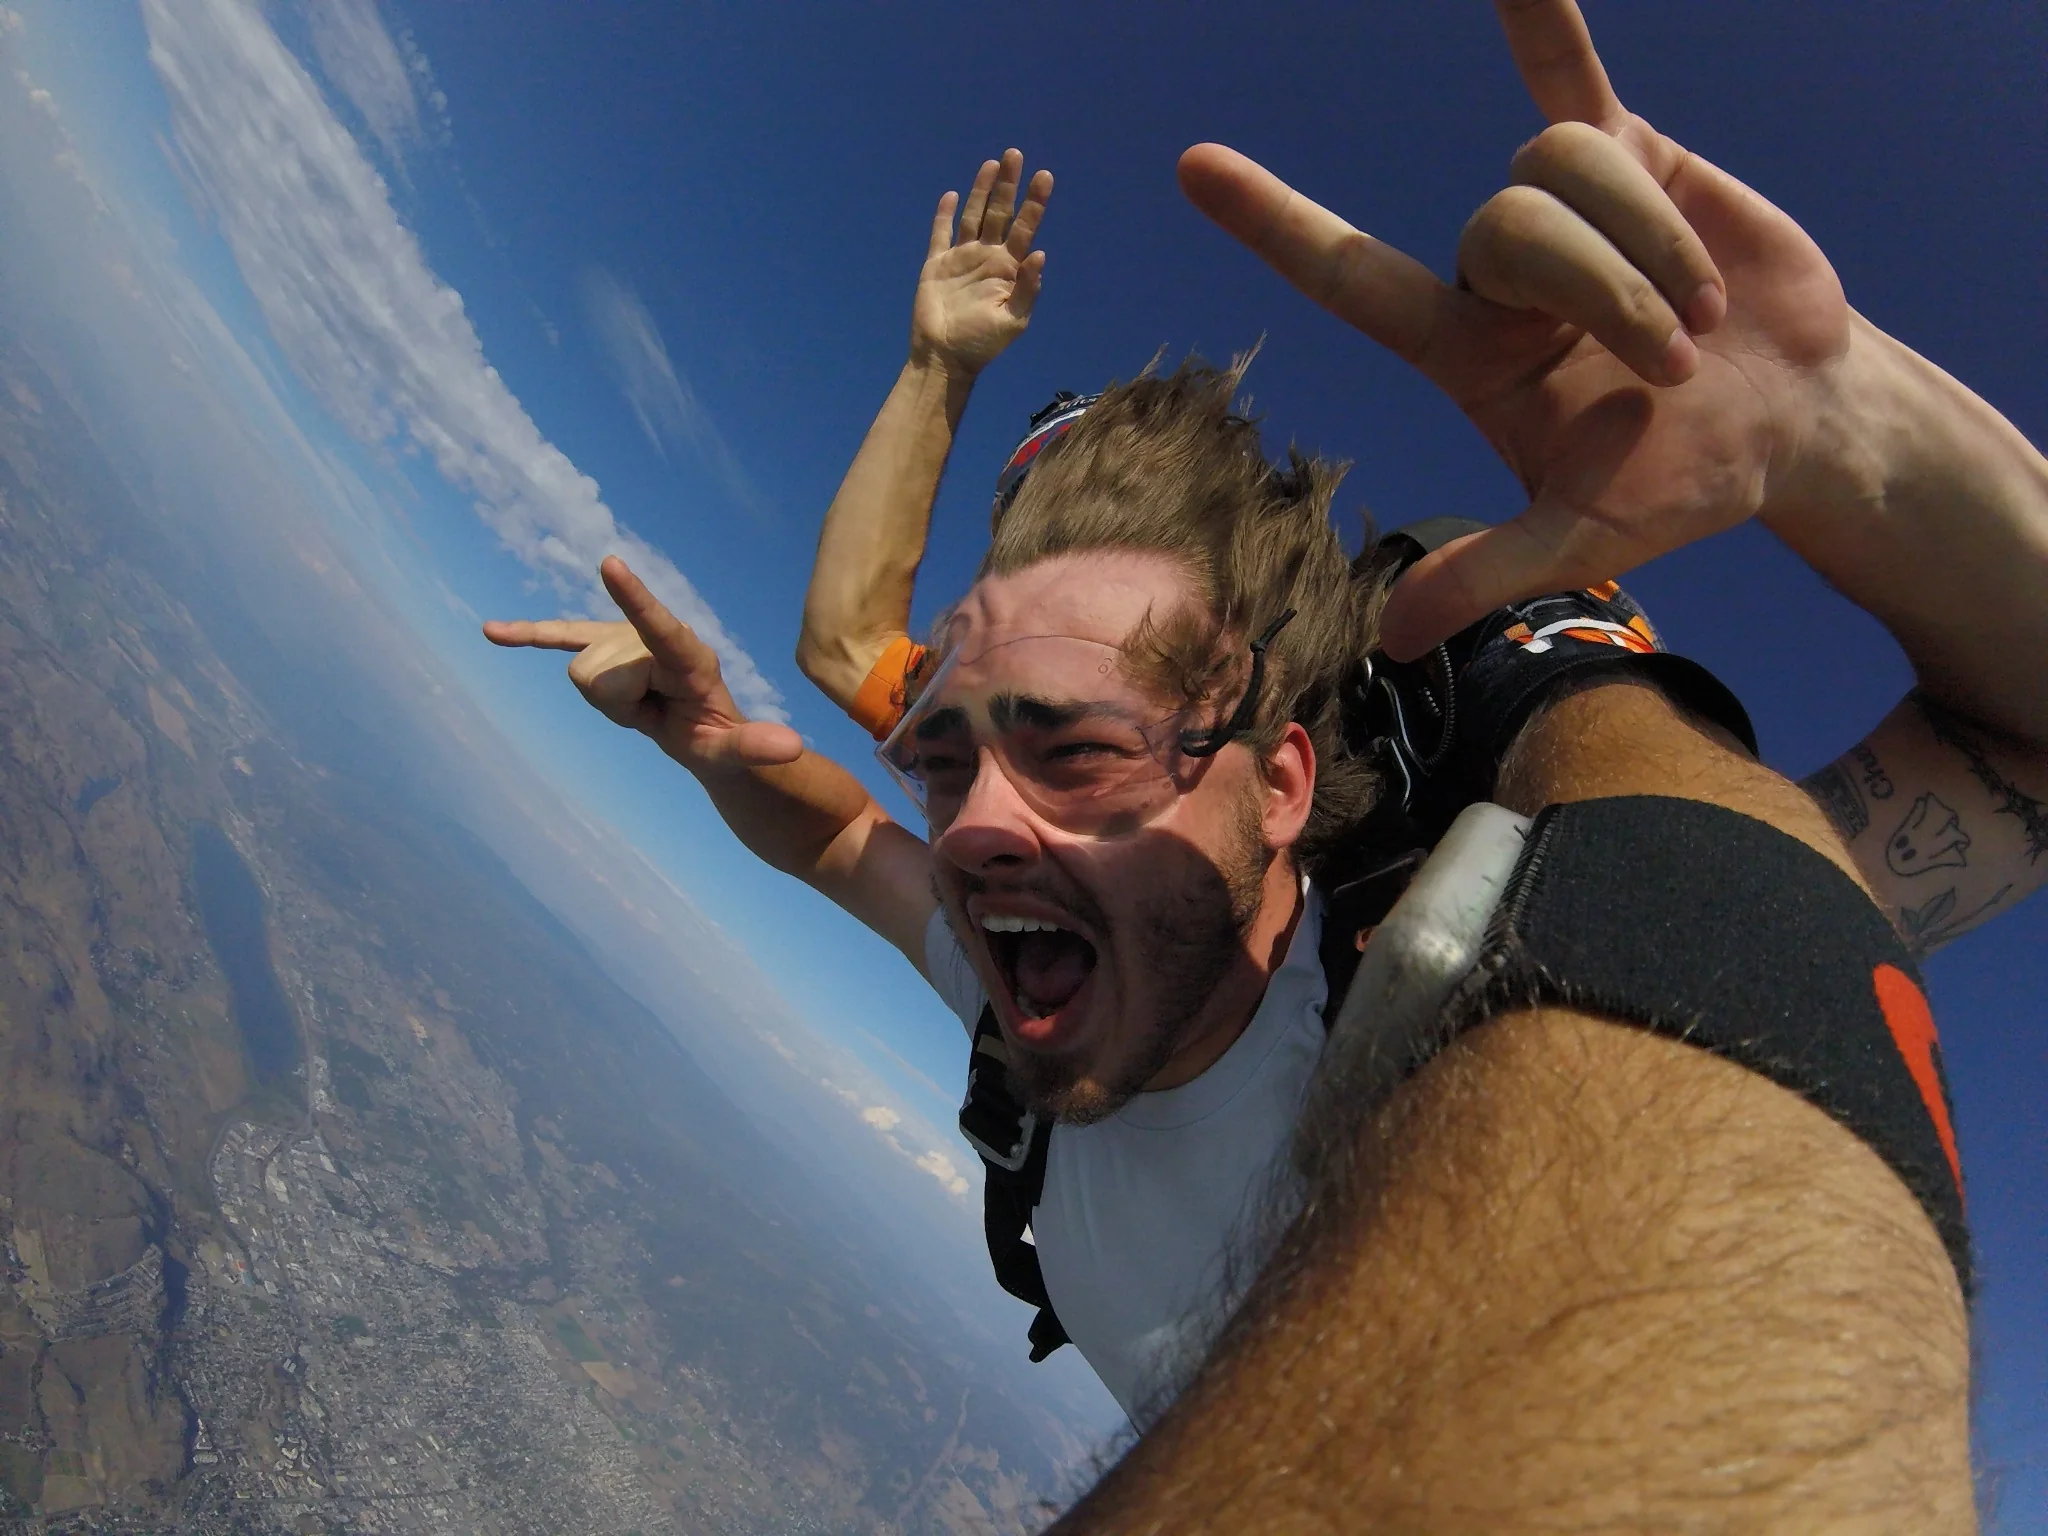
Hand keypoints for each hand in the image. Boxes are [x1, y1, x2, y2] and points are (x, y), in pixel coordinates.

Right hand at [483, 557, 801, 772]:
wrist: (703, 729)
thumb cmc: (721, 740)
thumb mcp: (737, 754)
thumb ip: (755, 747)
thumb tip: (791, 747)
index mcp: (689, 656)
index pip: (658, 626)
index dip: (634, 599)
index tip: (611, 564)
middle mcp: (654, 635)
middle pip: (598, 672)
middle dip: (616, 703)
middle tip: (653, 712)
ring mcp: (626, 636)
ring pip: (581, 672)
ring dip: (605, 700)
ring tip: (640, 705)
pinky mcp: (601, 645)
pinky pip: (558, 637)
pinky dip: (527, 635)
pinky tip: (491, 632)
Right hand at [910, 149, 1053, 375]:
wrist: (944, 358)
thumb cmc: (982, 344)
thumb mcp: (1013, 321)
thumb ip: (1027, 288)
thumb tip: (1039, 253)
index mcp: (1009, 269)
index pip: (1025, 228)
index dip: (1035, 203)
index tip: (1044, 176)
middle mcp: (987, 257)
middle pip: (1000, 212)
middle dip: (1009, 185)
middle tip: (1016, 154)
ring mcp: (961, 258)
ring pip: (974, 215)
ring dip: (982, 190)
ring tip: (993, 163)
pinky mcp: (936, 264)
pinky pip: (940, 234)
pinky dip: (944, 215)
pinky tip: (951, 195)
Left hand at [1179, 0, 1850, 659]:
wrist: (1796, 419)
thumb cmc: (1685, 482)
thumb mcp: (1589, 538)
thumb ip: (1490, 573)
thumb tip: (1390, 640)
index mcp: (1464, 350)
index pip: (1350, 277)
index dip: (1276, 223)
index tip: (1192, 166)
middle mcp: (1494, 272)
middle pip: (1507, 227)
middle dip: (1603, 290)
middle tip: (1671, 368)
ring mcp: (1557, 206)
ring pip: (1563, 166)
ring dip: (1647, 243)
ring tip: (1702, 322)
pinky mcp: (1629, 156)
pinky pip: (1569, 77)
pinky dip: (1543, 22)